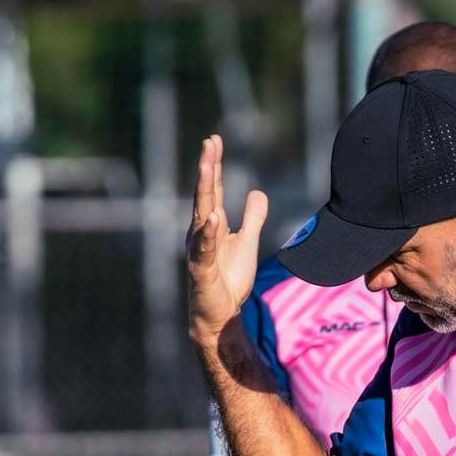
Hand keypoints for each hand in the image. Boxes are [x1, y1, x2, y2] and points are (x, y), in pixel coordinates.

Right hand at [186, 134, 267, 345]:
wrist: (221, 315)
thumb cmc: (229, 279)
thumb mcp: (247, 243)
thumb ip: (252, 218)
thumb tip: (257, 192)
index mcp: (211, 224)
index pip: (213, 189)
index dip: (214, 165)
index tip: (215, 140)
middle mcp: (201, 233)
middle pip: (205, 194)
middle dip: (207, 167)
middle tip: (209, 142)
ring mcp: (198, 250)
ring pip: (201, 215)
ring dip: (203, 190)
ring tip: (207, 167)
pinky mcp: (201, 271)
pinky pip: (203, 250)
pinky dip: (208, 233)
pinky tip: (213, 216)